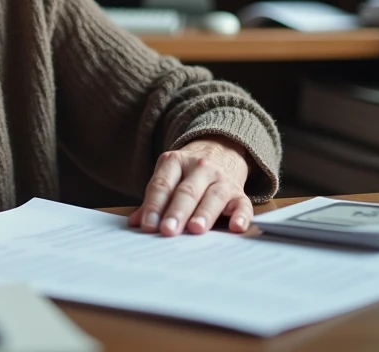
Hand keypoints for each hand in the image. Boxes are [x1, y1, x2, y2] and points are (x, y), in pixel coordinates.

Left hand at [127, 137, 251, 235]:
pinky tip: (236, 227)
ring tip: (196, 229)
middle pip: (187, 191)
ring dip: (204, 213)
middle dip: (177, 212)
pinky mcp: (239, 192)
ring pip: (214, 196)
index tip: (148, 226)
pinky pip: (242, 204)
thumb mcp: (169, 176)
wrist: (221, 149)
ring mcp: (221, 179)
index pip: (162, 184)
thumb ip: (154, 199)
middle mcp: (200, 168)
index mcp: (175, 162)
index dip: (154, 205)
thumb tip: (135, 223)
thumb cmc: (188, 172)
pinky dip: (241, 216)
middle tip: (168, 230)